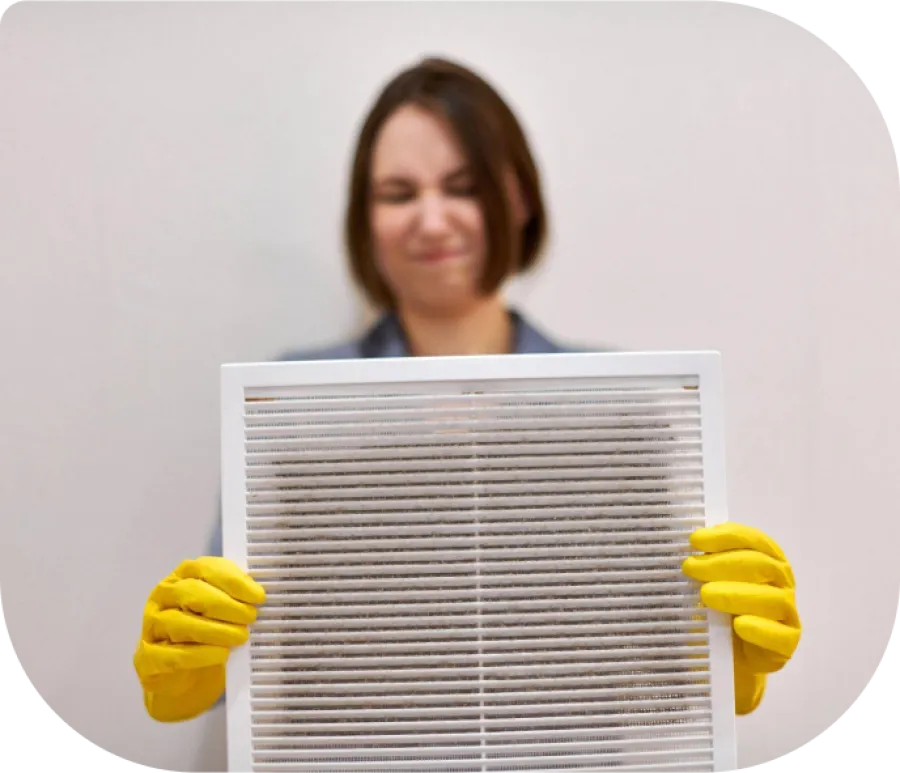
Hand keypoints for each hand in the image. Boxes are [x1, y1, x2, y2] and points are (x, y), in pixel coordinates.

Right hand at [133, 557, 265, 721]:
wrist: (181, 676)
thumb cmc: (205, 632)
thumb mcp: (220, 609)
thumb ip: (235, 596)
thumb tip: (259, 593)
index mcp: (182, 576)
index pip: (206, 569)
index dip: (233, 580)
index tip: (258, 596)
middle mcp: (162, 596)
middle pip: (192, 593)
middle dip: (226, 605)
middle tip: (250, 617)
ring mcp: (151, 626)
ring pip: (180, 623)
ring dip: (216, 630)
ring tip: (240, 637)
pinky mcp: (147, 657)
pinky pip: (173, 655)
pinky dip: (200, 654)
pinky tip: (221, 654)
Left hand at [681, 523, 800, 714]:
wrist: (728, 656)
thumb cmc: (718, 610)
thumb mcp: (708, 583)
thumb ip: (703, 565)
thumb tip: (681, 549)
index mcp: (767, 560)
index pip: (754, 540)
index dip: (725, 536)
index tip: (695, 540)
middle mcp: (781, 584)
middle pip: (762, 565)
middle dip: (723, 563)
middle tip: (691, 567)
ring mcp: (787, 614)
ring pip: (773, 599)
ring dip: (736, 593)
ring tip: (706, 594)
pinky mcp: (786, 645)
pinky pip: (780, 636)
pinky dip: (759, 628)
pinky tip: (739, 625)